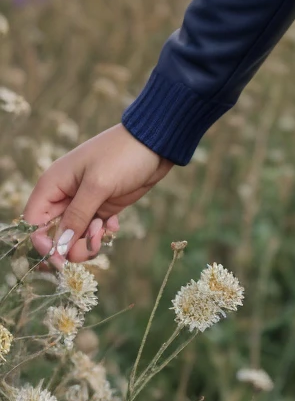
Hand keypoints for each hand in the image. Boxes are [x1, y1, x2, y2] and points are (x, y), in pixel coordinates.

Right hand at [21, 123, 174, 267]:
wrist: (156, 143)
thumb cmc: (122, 155)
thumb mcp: (98, 185)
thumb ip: (77, 216)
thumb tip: (57, 248)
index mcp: (53, 184)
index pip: (33, 222)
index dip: (42, 243)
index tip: (60, 257)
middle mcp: (64, 195)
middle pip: (54, 235)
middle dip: (71, 245)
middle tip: (94, 240)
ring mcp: (83, 202)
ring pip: (74, 237)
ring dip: (89, 240)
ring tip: (106, 228)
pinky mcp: (101, 207)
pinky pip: (92, 231)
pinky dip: (101, 234)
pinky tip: (114, 223)